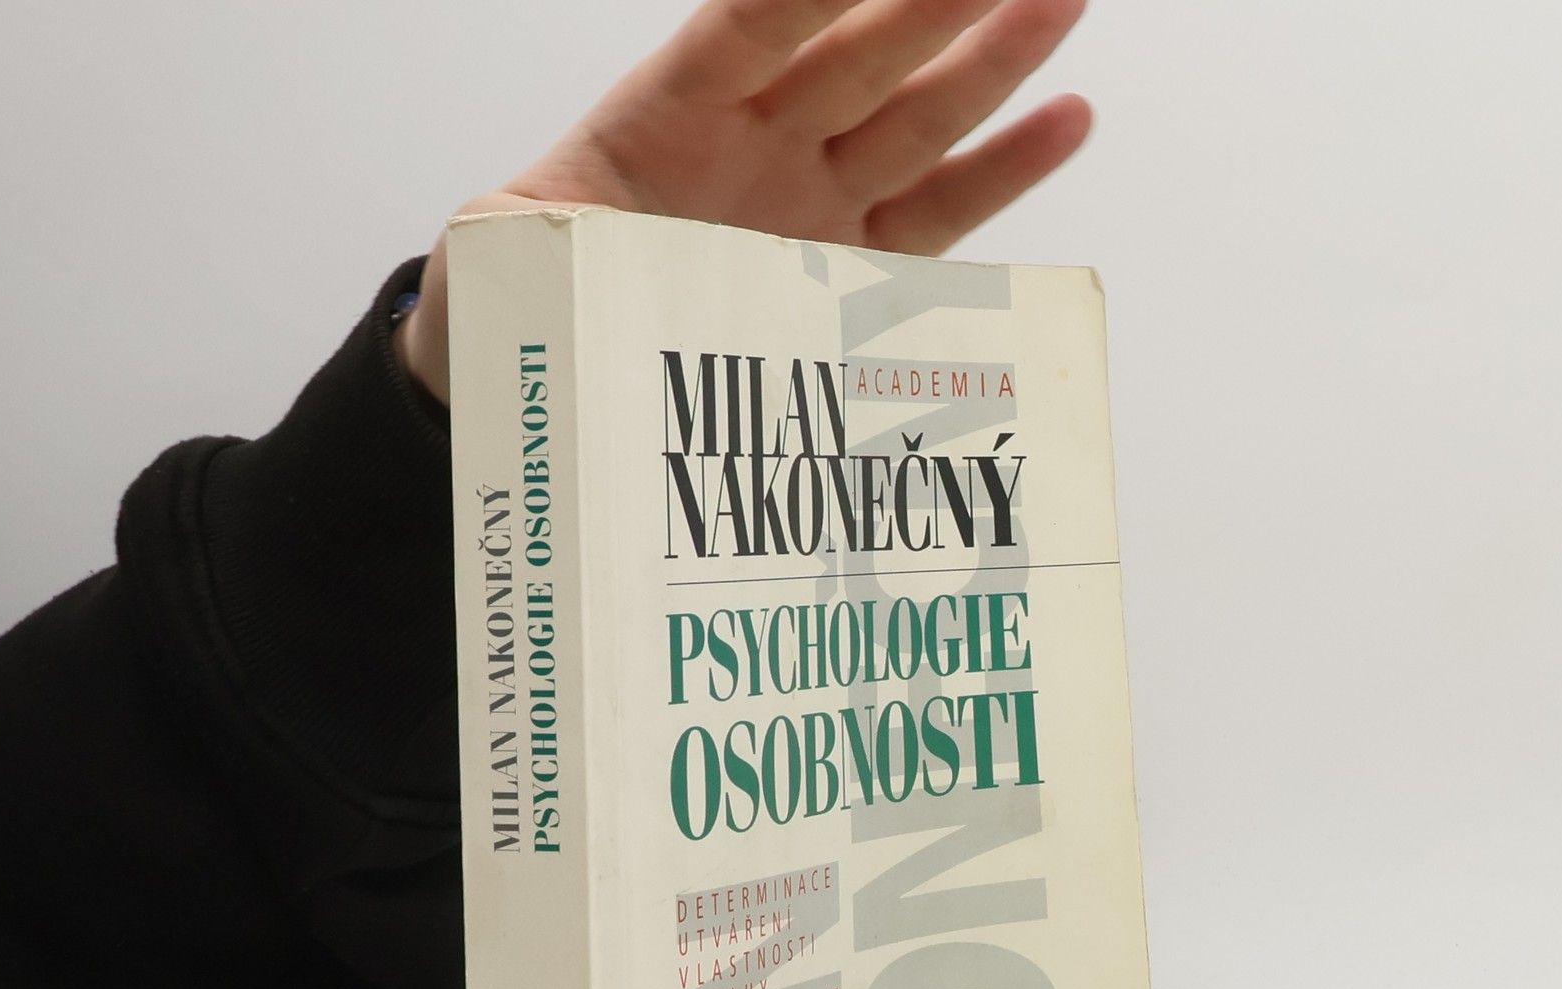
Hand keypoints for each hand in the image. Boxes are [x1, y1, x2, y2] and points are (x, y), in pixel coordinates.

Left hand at [395, 0, 1092, 402]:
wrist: (558, 380)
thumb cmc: (522, 306)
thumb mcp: (496, 256)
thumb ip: (510, 227)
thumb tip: (510, 232)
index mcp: (666, 121)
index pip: (752, 24)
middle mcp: (757, 148)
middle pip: (860, 52)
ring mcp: (813, 203)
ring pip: (915, 116)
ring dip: (990, 60)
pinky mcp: (851, 270)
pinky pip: (937, 215)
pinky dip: (1001, 169)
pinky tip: (1065, 119)